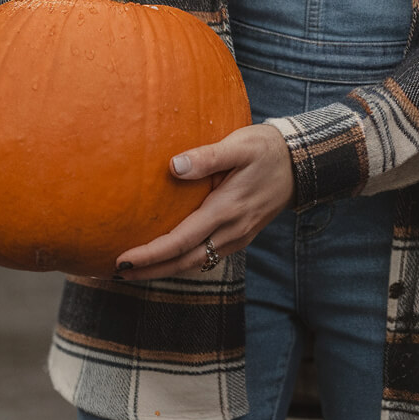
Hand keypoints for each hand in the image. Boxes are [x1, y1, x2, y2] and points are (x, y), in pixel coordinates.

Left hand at [114, 123, 294, 279]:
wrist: (301, 164)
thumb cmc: (266, 149)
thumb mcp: (239, 145)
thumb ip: (207, 157)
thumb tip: (174, 166)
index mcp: (226, 210)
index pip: (180, 241)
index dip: (150, 254)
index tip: (123, 260)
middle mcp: (231, 230)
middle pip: (184, 262)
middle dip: (150, 271)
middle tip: (117, 273)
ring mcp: (238, 236)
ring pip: (196, 263)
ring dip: (165, 269)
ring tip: (136, 270)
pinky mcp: (241, 235)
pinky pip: (207, 256)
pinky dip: (183, 261)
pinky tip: (168, 256)